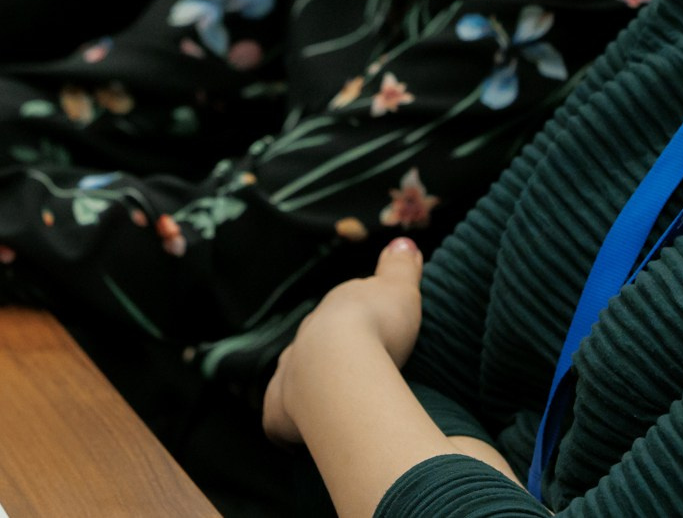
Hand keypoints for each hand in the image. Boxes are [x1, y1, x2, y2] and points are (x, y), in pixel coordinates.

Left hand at [265, 238, 424, 443]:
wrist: (342, 361)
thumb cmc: (377, 324)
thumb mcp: (400, 287)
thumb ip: (401, 266)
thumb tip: (404, 243)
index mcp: (335, 310)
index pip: (342, 314)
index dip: (357, 325)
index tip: (373, 337)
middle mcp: (306, 337)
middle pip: (315, 343)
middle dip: (332, 356)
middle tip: (358, 375)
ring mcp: (290, 371)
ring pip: (292, 375)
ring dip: (308, 388)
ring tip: (331, 406)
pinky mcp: (282, 408)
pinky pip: (278, 419)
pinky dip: (286, 428)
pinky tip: (299, 439)